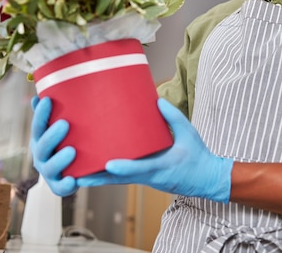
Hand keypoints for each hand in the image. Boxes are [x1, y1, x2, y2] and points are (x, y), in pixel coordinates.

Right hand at [30, 96, 77, 196]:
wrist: (74, 169)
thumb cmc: (66, 142)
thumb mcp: (57, 126)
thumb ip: (48, 114)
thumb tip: (39, 96)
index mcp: (39, 140)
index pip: (37, 126)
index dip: (41, 114)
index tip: (48, 101)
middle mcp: (40, 156)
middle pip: (42, 147)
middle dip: (52, 136)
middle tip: (64, 124)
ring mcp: (48, 172)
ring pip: (49, 168)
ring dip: (59, 160)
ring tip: (72, 151)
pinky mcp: (59, 186)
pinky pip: (60, 188)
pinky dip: (65, 185)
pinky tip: (73, 180)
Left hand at [77, 98, 233, 202]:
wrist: (205, 178)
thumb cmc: (197, 157)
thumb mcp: (189, 134)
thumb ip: (173, 117)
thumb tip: (157, 100)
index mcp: (161, 167)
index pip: (141, 169)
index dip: (124, 167)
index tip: (109, 164)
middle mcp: (149, 176)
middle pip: (120, 179)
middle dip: (98, 177)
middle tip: (77, 173)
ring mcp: (145, 179)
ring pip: (117, 180)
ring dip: (98, 178)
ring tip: (76, 173)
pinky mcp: (143, 178)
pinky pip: (121, 178)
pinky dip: (107, 175)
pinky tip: (92, 169)